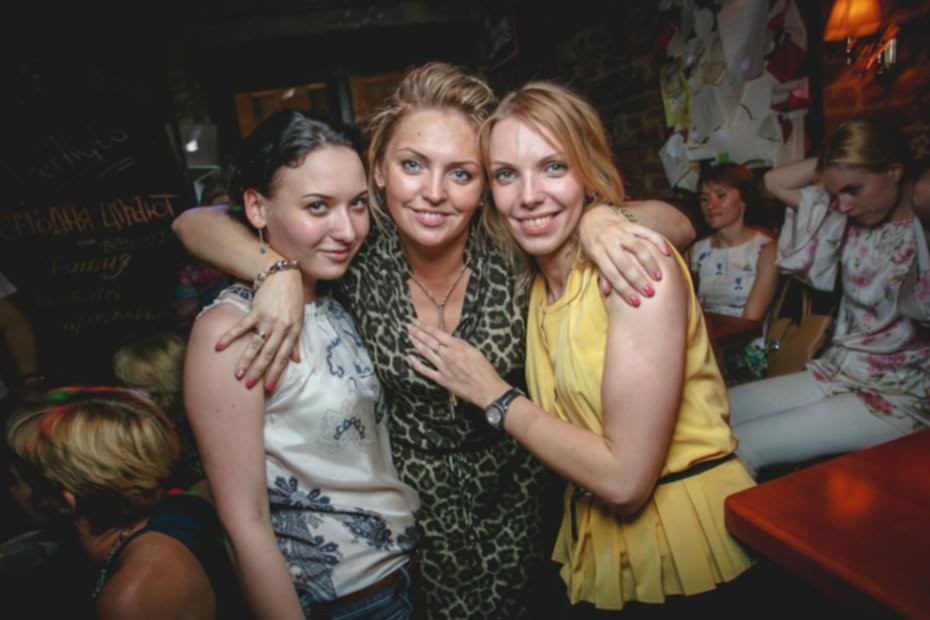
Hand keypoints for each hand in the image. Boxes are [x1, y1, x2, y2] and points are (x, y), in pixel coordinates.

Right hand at [215, 269, 303, 390]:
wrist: (284, 276)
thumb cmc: (292, 299)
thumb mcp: (299, 320)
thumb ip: (295, 341)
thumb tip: (296, 360)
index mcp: (293, 332)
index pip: (283, 357)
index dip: (276, 374)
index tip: (269, 388)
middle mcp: (281, 328)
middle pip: (268, 354)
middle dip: (258, 372)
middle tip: (249, 386)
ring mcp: (268, 320)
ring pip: (255, 344)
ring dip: (245, 360)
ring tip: (237, 374)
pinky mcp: (256, 311)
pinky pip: (242, 327)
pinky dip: (230, 337)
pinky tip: (219, 346)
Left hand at [406, 322, 508, 408]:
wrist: (486, 388)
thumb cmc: (484, 370)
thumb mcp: (474, 351)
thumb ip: (460, 345)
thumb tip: (450, 341)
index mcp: (458, 346)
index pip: (438, 334)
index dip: (427, 327)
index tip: (419, 323)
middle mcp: (448, 355)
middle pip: (429, 341)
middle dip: (417, 332)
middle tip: (408, 326)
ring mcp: (443, 367)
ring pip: (425, 352)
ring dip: (415, 343)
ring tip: (408, 336)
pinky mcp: (441, 379)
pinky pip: (425, 370)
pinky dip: (416, 364)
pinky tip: (409, 358)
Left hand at [580, 205, 670, 303]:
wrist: (592, 217)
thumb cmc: (594, 242)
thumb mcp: (592, 258)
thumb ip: (602, 273)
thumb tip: (607, 293)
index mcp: (597, 252)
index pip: (611, 274)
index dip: (623, 289)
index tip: (636, 302)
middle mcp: (608, 241)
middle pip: (625, 263)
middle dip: (638, 280)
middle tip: (651, 293)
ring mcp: (620, 231)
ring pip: (637, 248)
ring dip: (649, 263)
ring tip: (659, 277)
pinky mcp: (631, 224)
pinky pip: (646, 232)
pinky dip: (658, 242)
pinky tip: (667, 253)